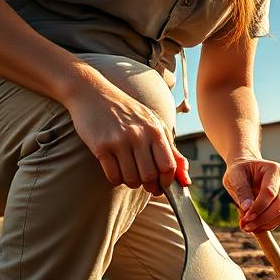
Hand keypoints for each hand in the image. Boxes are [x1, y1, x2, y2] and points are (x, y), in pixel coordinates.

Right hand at [65, 79, 188, 194]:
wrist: (92, 93)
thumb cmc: (128, 112)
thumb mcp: (155, 126)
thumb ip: (172, 153)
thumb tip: (186, 182)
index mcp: (155, 131)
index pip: (168, 166)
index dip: (167, 181)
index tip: (162, 184)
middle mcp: (139, 135)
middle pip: (150, 176)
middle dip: (150, 186)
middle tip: (146, 184)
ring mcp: (119, 141)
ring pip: (132, 178)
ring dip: (132, 183)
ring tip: (131, 176)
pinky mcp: (100, 146)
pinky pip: (113, 176)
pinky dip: (117, 179)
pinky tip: (117, 171)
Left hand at [223, 157, 279, 232]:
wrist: (247, 170)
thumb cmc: (239, 171)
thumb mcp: (234, 178)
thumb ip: (241, 192)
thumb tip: (247, 209)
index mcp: (274, 169)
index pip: (270, 192)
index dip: (258, 207)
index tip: (245, 218)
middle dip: (262, 219)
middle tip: (245, 226)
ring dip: (266, 225)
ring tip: (248, 228)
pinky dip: (268, 225)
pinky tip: (255, 227)